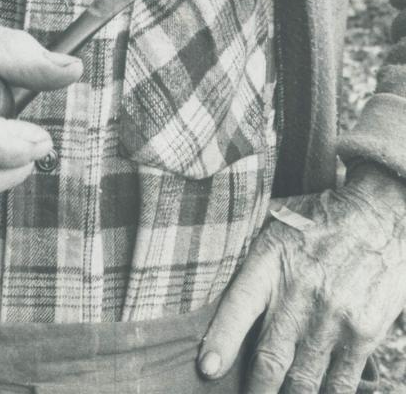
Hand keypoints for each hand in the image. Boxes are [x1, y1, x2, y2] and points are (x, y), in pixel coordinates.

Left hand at [198, 164, 405, 392]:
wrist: (381, 214)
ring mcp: (333, 317)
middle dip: (255, 390)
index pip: (237, 305)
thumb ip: (249, 255)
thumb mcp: (275, 221)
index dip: (220, 342)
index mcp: (270, 260)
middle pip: (268, 360)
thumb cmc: (320, 218)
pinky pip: (340, 383)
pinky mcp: (364, 333)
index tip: (207, 370)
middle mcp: (300, 292)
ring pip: (302, 381)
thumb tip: (213, 277)